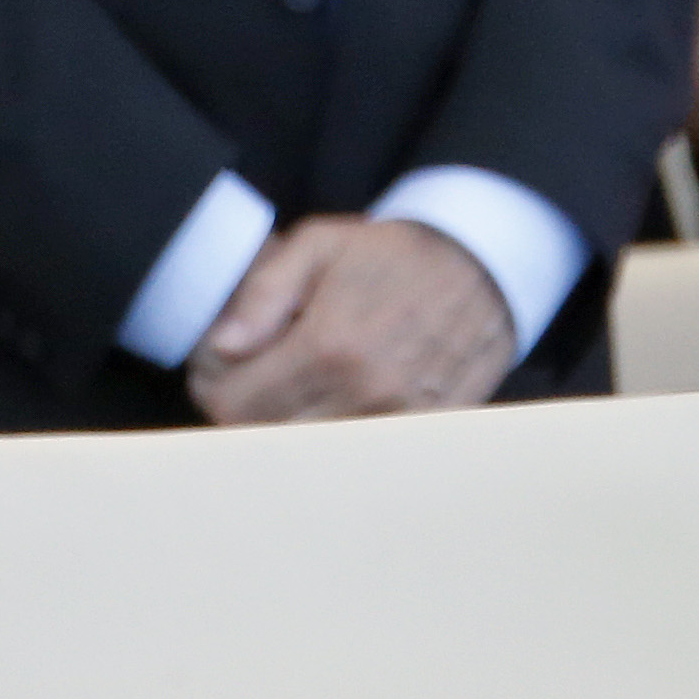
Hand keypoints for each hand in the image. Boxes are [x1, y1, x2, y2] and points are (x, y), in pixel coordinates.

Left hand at [187, 214, 516, 423]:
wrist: (485, 262)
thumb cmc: (395, 253)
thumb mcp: (320, 244)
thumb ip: (264, 292)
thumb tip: (223, 345)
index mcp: (329, 345)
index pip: (236, 405)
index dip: (213, 388)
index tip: (217, 369)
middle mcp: (364, 392)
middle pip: (266, 436)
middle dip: (246, 407)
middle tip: (249, 376)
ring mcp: (397, 419)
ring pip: (309, 454)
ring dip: (288, 425)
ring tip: (292, 386)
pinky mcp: (423, 431)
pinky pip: (357, 454)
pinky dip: (334, 436)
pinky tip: (333, 400)